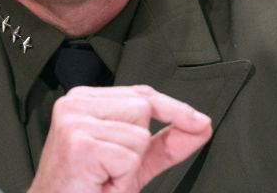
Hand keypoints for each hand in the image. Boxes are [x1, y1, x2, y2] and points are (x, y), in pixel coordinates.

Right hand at [29, 85, 211, 192]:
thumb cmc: (86, 188)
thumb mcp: (132, 162)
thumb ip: (166, 142)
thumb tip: (201, 125)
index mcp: (84, 100)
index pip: (140, 92)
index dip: (173, 108)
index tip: (198, 121)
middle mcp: (75, 104)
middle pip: (143, 107)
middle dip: (139, 145)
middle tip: (111, 166)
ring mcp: (75, 121)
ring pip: (139, 134)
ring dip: (129, 166)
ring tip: (104, 175)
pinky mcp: (81, 144)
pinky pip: (129, 157)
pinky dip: (122, 178)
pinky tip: (100, 181)